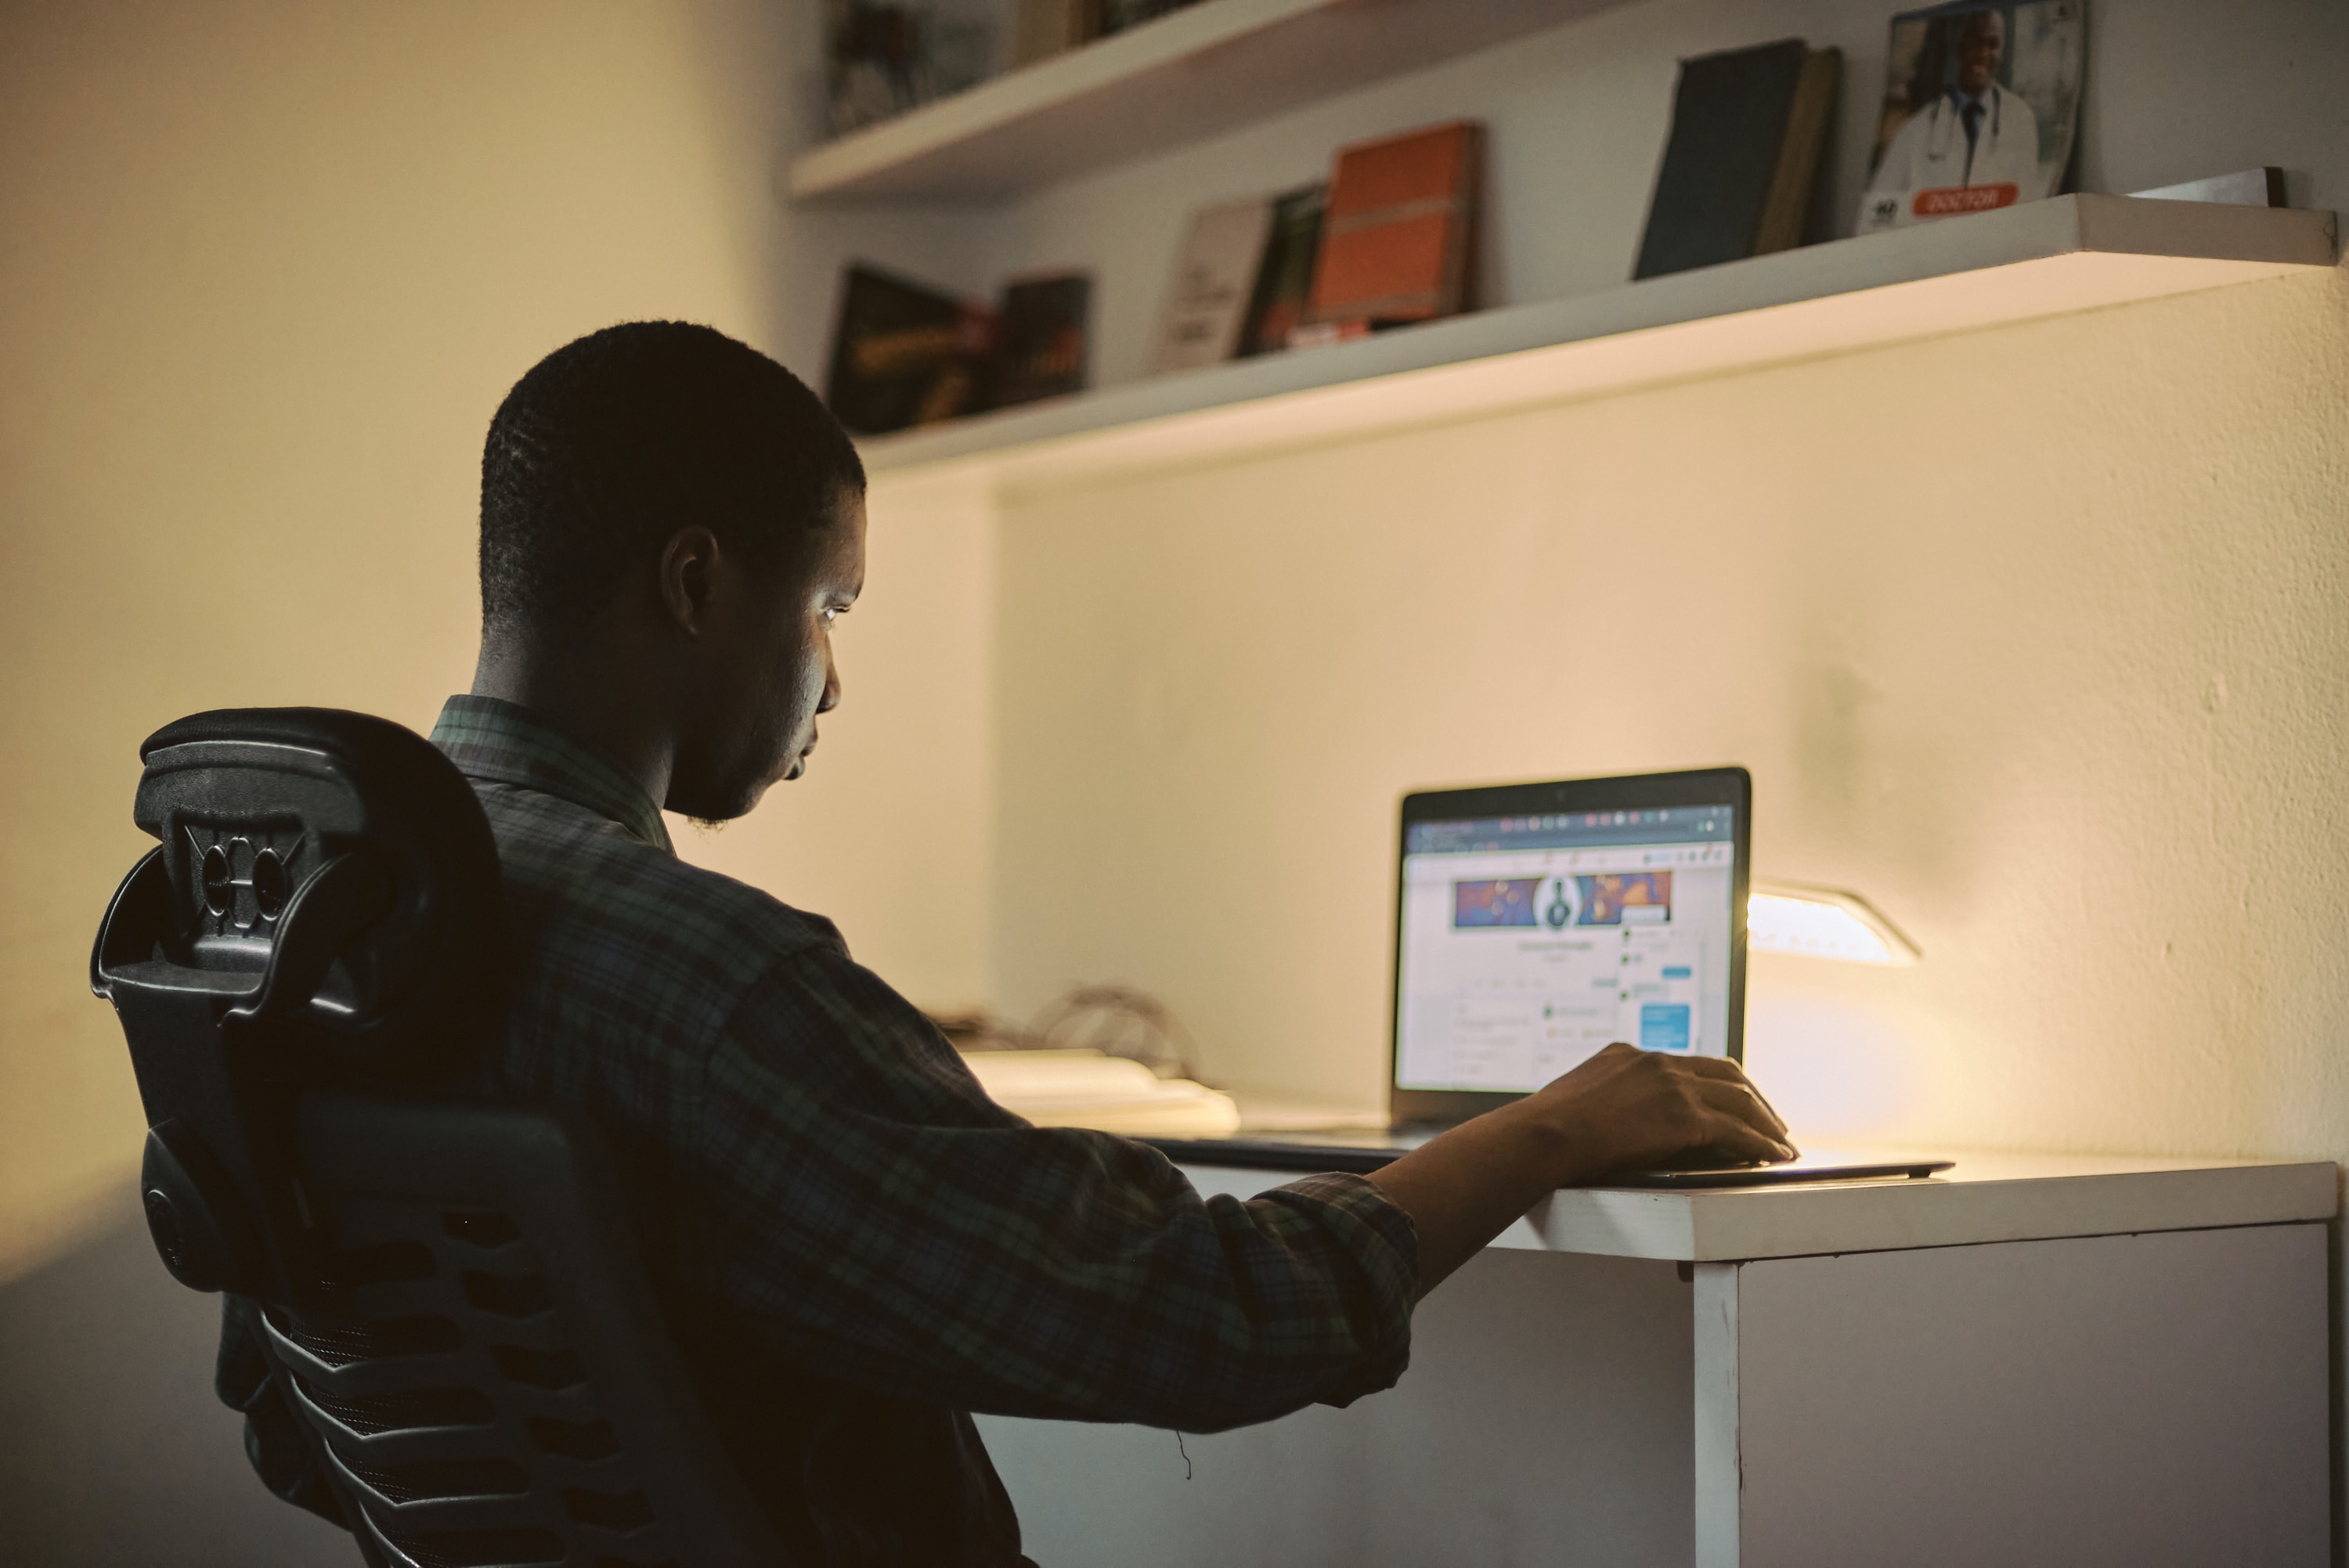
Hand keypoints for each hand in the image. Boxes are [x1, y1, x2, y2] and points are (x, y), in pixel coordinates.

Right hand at [1366, 1044, 1795, 1292]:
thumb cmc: (1545, 1133)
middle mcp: (1655, 1062)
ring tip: (1780, 1142)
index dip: (1714, 1082)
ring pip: (1739, 1098)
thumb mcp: (1573, 1104)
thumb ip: (1597, 1106)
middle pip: (1724, 1072)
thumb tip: (1599, 1128)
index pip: (1685, 1063)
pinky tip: (1774, 1156)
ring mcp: (1673, 1085)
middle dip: (1752, 1097)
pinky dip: (1762, 1143)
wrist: (1542, 1135)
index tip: (1728, 1098)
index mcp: (1627, 1056)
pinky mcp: (1685, 1115)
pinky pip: (1739, 1130)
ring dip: (1766, 1121)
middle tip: (1768, 1120)